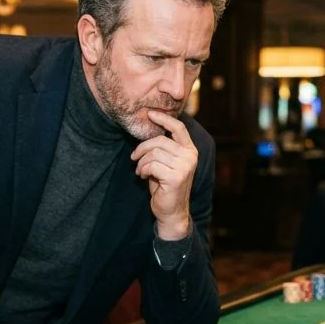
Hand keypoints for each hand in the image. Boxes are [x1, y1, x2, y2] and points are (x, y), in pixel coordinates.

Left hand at [130, 111, 196, 239]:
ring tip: (140, 170)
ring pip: (154, 153)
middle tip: (134, 157)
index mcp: (190, 150)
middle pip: (160, 140)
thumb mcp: (166, 162)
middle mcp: (190, 156)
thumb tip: (150, 127)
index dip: (163, 118)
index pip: (178, 127)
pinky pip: (152, 165)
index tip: (149, 113)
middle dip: (142, 148)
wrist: (171, 210)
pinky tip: (143, 176)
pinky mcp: (176, 177)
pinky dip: (143, 170)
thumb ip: (163, 147)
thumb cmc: (165, 185)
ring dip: (142, 162)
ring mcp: (185, 167)